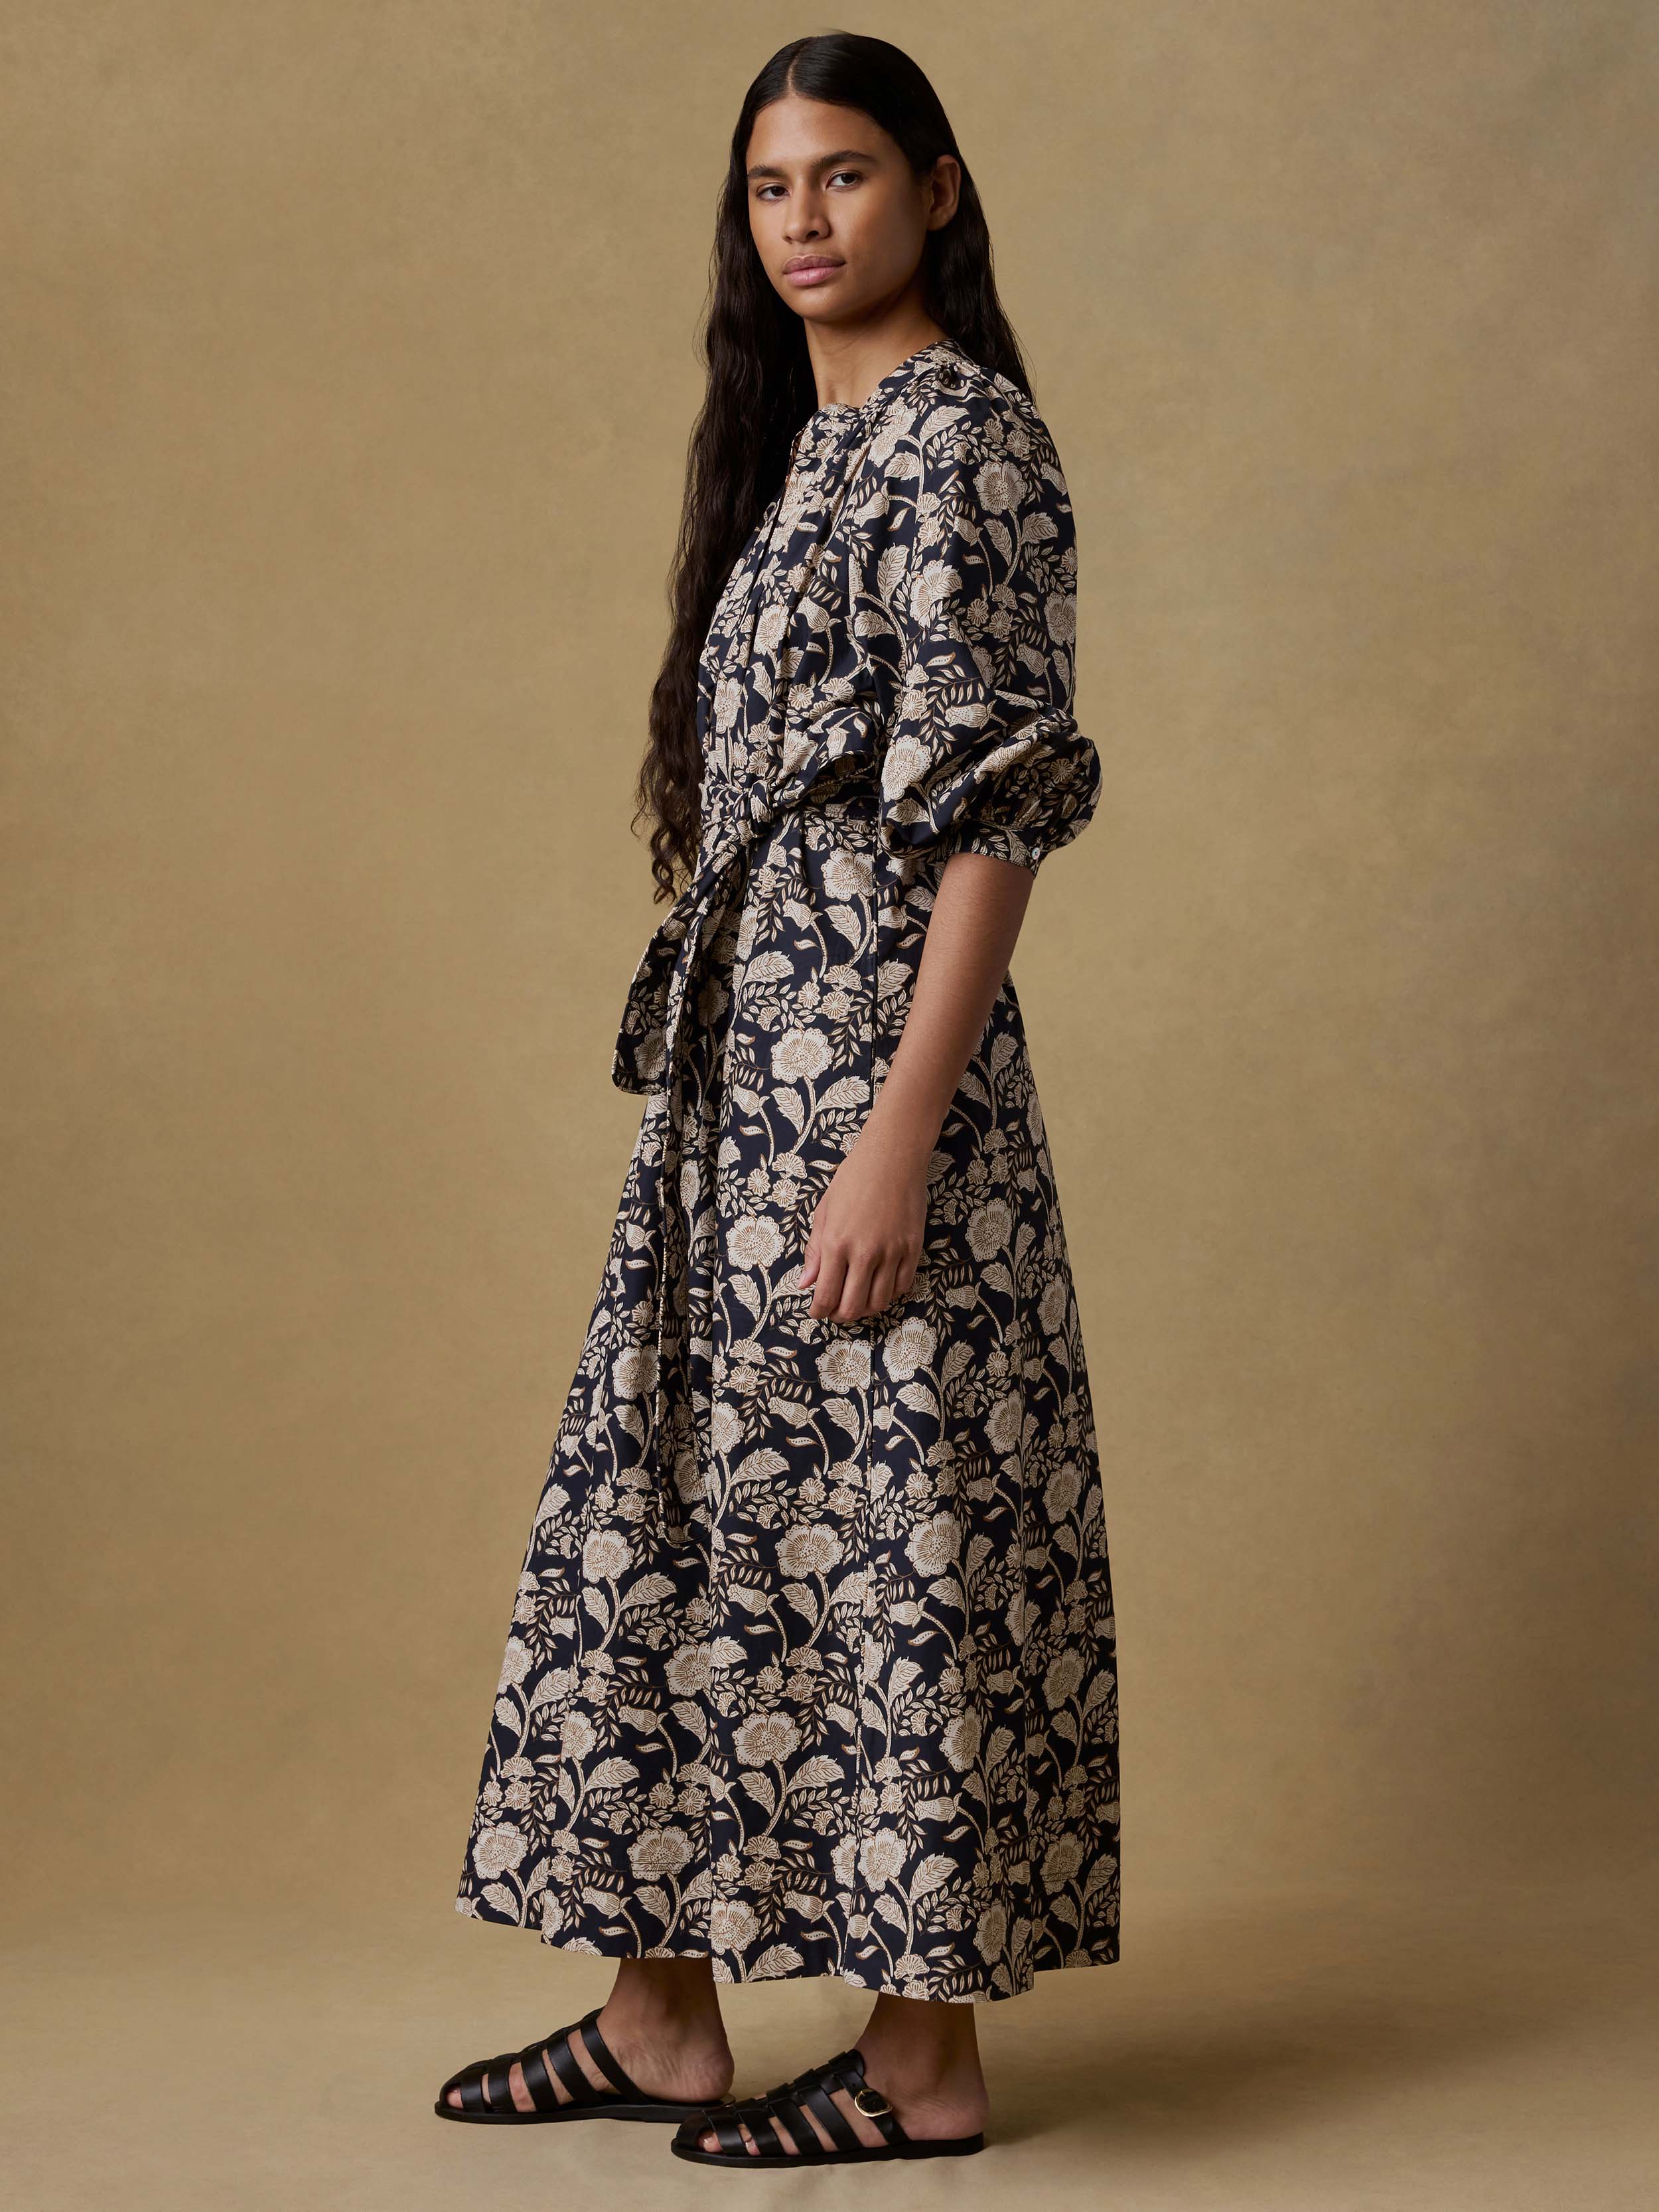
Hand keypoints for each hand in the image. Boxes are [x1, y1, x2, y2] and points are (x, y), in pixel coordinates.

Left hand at [799, 1125, 928, 1323]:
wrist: (893, 1157)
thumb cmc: (853, 1180)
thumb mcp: (825, 1212)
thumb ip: (815, 1252)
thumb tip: (805, 1284)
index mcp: (837, 1244)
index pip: (826, 1296)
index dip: (819, 1311)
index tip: (817, 1312)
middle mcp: (865, 1253)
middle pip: (853, 1307)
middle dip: (840, 1315)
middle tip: (836, 1309)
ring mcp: (892, 1253)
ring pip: (879, 1302)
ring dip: (865, 1308)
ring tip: (857, 1299)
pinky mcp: (913, 1249)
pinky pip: (902, 1287)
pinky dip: (889, 1294)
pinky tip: (879, 1285)